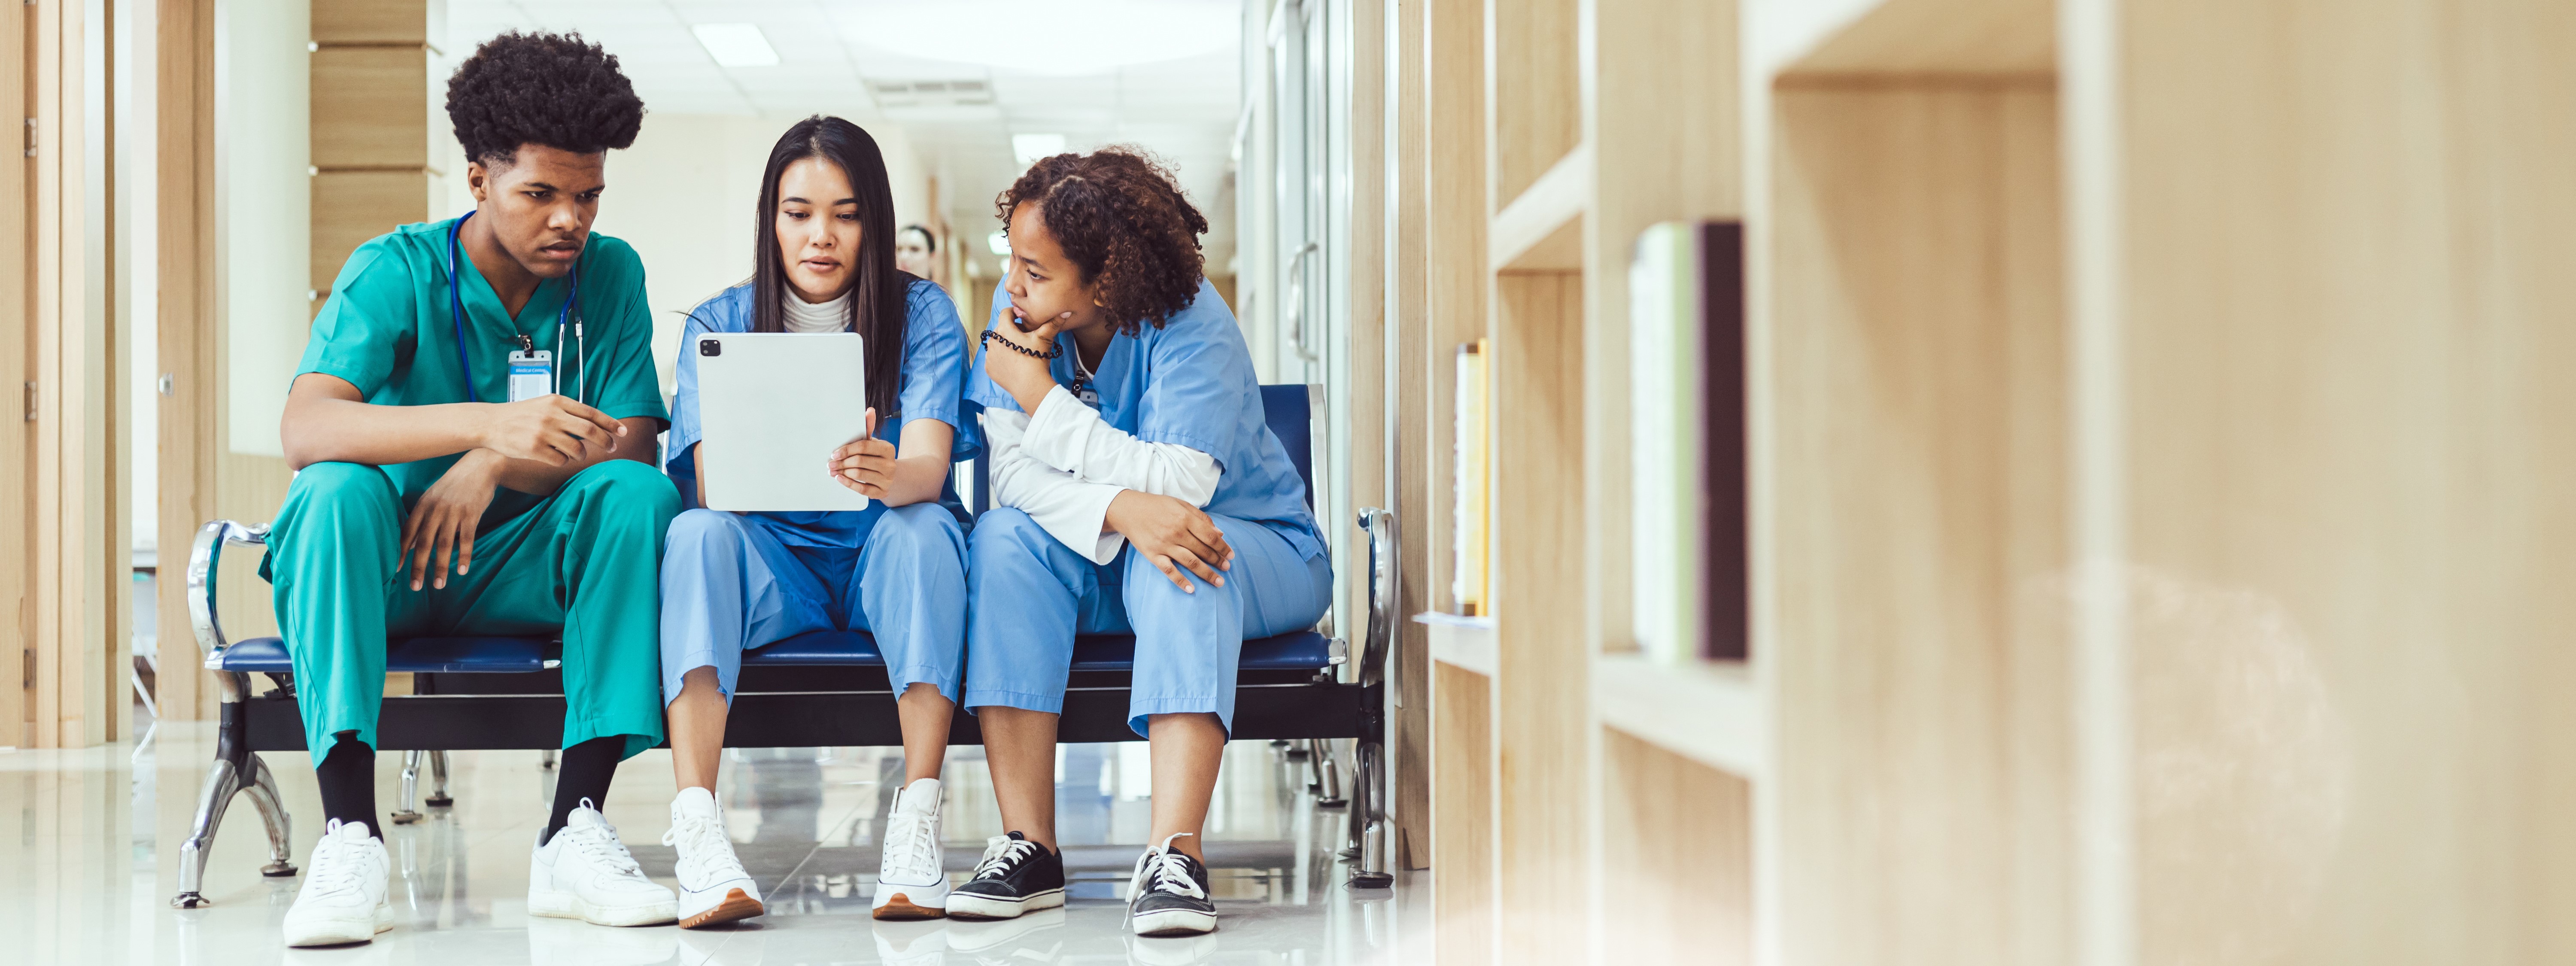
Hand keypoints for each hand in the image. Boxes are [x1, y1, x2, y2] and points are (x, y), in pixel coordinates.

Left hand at [402, 450, 500, 590]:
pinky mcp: (471, 513)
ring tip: (439, 585)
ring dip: (441, 567)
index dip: (401, 553)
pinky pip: (466, 539)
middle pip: (422, 543)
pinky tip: (462, 571)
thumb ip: (423, 517)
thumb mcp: (434, 495)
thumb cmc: (456, 483)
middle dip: (418, 567)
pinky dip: (464, 556)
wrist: (481, 464)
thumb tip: (410, 542)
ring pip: (443, 544)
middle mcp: (435, 509)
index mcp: (422, 504)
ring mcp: (453, 511)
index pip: (407, 533)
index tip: (397, 571)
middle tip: (415, 587)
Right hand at [475, 394, 625, 465]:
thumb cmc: (520, 414)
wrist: (490, 423)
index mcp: (556, 401)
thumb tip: (595, 423)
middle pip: (589, 430)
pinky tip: (557, 457)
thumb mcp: (544, 404)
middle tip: (612, 448)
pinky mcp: (534, 449)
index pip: (591, 412)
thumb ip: (567, 411)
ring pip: (577, 448)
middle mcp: (552, 415)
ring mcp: (543, 432)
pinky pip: (561, 460)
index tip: (623, 431)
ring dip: (582, 454)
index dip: (610, 423)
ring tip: (577, 454)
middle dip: (605, 441)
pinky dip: (564, 461)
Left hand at [829, 408, 898, 498]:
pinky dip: (848, 484)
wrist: (892, 476)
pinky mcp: (882, 492)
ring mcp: (887, 480)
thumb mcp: (874, 443)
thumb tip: (869, 411)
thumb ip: (868, 428)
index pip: (864, 446)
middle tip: (830, 464)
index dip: (846, 449)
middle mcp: (890, 464)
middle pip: (859, 461)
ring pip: (859, 475)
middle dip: (842, 462)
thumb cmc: (877, 457)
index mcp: (888, 448)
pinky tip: (839, 479)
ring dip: (842, 473)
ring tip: (832, 471)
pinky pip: (862, 489)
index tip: (834, 453)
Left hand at [985, 305, 1072, 411]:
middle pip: (1002, 328)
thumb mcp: (1045, 339)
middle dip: (1012, 330)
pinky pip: (994, 358)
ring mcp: (989, 355)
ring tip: (1019, 351)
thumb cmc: (1036, 360)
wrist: (1030, 386)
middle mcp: (992, 341)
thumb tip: (1065, 312)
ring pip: (997, 343)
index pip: (1006, 313)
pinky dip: (1001, 358)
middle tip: (1026, 337)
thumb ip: (1053, 323)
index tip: (1023, 319)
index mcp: (1004, 329)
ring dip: (1005, 344)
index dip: (1016, 313)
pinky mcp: (989, 368)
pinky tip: (1013, 362)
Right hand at [1105, 490, 1233, 592]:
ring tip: (1219, 582)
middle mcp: (1176, 532)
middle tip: (1227, 568)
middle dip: (1218, 561)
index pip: (1210, 536)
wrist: (1128, 510)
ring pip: (1190, 562)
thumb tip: (1219, 533)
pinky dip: (1180, 581)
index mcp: (1184, 518)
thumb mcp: (1180, 504)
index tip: (1231, 555)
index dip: (1223, 547)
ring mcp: (1164, 545)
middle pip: (1203, 550)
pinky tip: (1191, 589)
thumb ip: (1201, 518)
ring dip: (1206, 573)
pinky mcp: (1153, 555)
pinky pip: (1169, 571)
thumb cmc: (1157, 506)